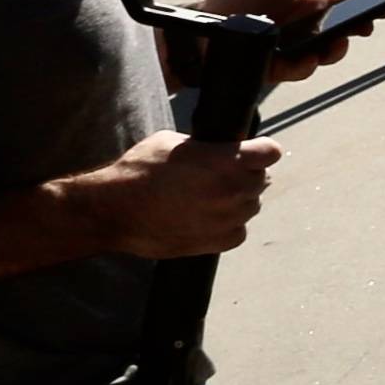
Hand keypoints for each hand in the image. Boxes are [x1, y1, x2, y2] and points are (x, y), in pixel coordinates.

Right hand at [69, 131, 283, 256]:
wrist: (113, 211)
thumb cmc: (138, 171)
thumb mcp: (173, 142)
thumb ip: (207, 147)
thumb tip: (220, 149)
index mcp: (227, 161)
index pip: (271, 152)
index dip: (260, 150)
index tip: (251, 152)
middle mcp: (233, 190)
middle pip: (261, 179)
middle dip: (245, 174)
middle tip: (221, 175)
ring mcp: (228, 218)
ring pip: (251, 206)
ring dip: (237, 200)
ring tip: (207, 198)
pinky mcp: (218, 242)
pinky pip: (239, 231)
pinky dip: (228, 225)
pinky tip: (206, 217)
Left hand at [198, 0, 371, 83]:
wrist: (202, 29)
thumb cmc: (232, 0)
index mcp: (303, 3)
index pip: (339, 5)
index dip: (359, 8)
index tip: (378, 11)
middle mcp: (300, 26)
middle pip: (337, 33)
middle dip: (351, 33)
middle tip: (359, 30)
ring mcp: (290, 48)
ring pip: (322, 54)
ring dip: (330, 52)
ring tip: (330, 47)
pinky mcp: (276, 67)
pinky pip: (298, 70)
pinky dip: (303, 66)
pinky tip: (304, 59)